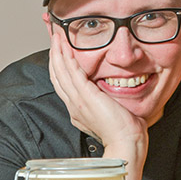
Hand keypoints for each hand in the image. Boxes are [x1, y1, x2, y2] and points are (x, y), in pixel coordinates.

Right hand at [47, 27, 147, 152]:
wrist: (126, 142)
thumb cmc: (124, 131)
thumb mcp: (109, 113)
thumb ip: (104, 101)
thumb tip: (107, 94)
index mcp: (77, 110)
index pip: (62, 84)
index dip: (58, 66)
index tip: (59, 51)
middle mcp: (73, 105)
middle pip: (56, 76)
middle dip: (54, 55)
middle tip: (54, 37)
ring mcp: (77, 101)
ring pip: (60, 72)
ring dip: (57, 52)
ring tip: (57, 37)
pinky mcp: (85, 97)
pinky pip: (72, 73)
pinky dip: (67, 58)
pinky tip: (65, 47)